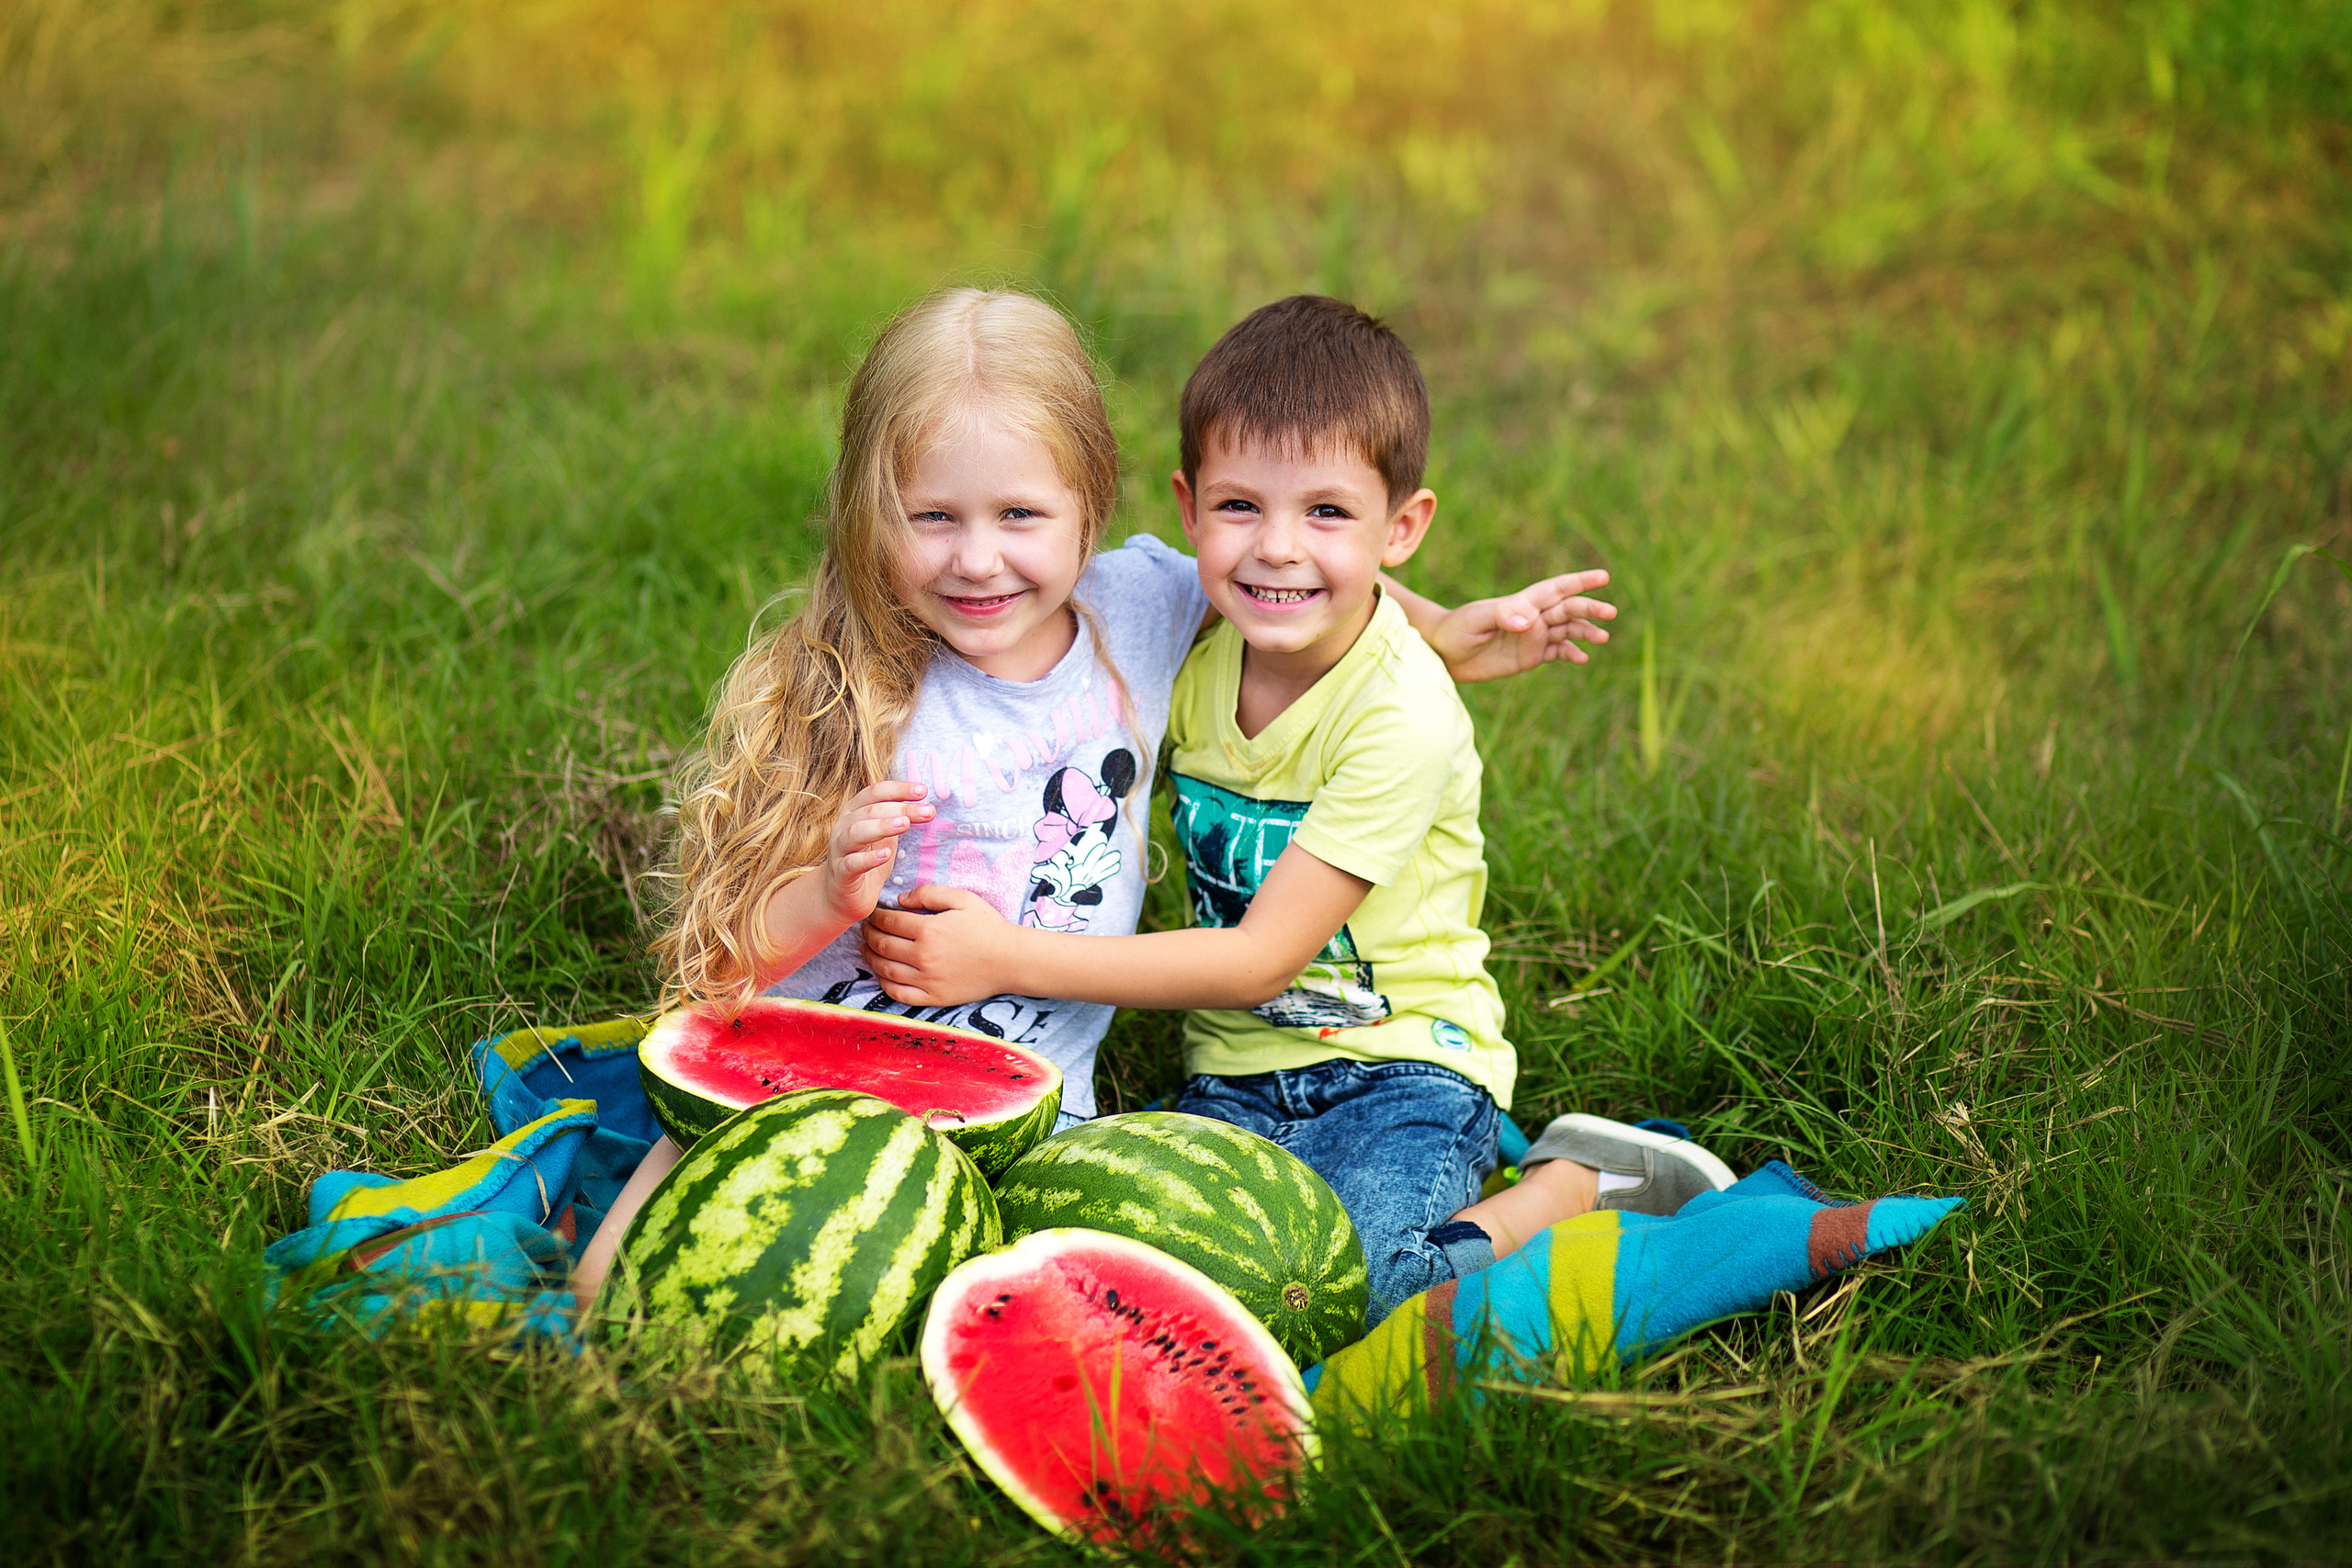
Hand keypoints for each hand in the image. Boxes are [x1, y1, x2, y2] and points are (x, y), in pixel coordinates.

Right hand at [811, 781, 933, 926]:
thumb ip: (899, 819)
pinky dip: (868, 858)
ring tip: (905, 824)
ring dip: (881, 826)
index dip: (899, 789)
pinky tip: (885, 855)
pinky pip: (851, 863)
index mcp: (854, 812)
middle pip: (870, 810)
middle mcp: (843, 826)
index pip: (875, 792)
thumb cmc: (865, 860)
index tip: (923, 790)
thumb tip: (927, 805)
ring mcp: (839, 850)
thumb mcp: (885, 836)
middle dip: (901, 808)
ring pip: (856, 832)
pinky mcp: (840, 874)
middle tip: (928, 811)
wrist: (840, 895)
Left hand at [861, 884, 1018, 1007]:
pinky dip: (884, 983)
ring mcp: (927, 979)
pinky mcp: (933, 997)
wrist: (1010, 960)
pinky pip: (898, 993)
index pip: (889, 922)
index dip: (876, 916)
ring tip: (867, 949)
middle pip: (882, 945)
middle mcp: (923, 956)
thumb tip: (900, 900)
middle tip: (866, 929)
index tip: (873, 914)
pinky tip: (882, 973)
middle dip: (869, 935)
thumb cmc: (988, 926)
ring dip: (870, 958)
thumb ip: (929, 893)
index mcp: (929, 930)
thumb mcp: (963, 898)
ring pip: (885, 969)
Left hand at [1428, 569, 1614, 682]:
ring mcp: (1532, 637)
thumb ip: (1502, 616)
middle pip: (1567, 609)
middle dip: (1589, 609)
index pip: (1555, 589)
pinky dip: (1571, 654)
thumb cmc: (1456, 629)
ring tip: (1602, 637)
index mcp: (1521, 604)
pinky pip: (1556, 653)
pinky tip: (1583, 659)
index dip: (1578, 582)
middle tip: (1610, 612)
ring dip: (1585, 632)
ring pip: (1567, 631)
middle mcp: (1532, 618)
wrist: (1444, 652)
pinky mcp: (1530, 656)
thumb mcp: (1476, 620)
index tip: (1602, 577)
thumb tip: (1529, 621)